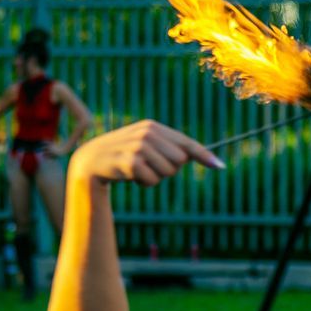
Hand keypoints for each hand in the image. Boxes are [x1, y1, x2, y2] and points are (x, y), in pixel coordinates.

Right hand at [70, 120, 220, 186]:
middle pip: (179, 162)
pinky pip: (152, 180)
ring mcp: (138, 146)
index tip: (219, 166)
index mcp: (153, 127)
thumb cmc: (123, 155)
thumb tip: (205, 158)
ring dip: (154, 178)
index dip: (204, 155)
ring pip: (167, 172)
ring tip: (136, 170)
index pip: (186, 143)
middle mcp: (147, 133)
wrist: (90, 161)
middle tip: (147, 166)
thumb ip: (170, 149)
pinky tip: (129, 176)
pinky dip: (144, 183)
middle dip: (167, 170)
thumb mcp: (146, 146)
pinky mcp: (130, 161)